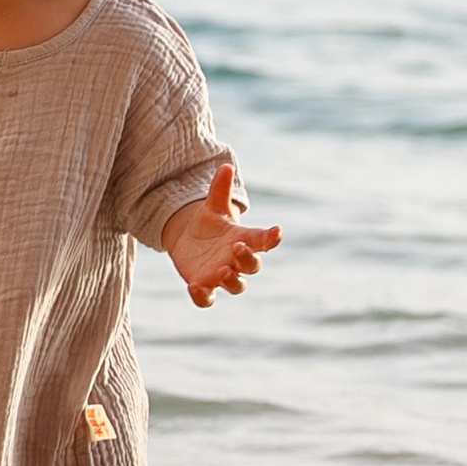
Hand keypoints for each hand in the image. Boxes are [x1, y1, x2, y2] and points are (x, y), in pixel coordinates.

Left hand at [158, 165, 280, 307]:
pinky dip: (203, 296)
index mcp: (243, 240)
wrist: (190, 241)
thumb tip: (225, 166)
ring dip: (232, 280)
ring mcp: (222, 275)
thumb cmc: (210, 224)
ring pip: (236, 285)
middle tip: (237, 248)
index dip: (271, 237)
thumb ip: (220, 189)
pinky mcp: (203, 286)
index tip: (277, 231)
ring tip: (222, 271)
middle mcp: (236, 260)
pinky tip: (194, 288)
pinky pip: (207, 299)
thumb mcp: (213, 206)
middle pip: (252, 266)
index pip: (263, 240)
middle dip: (248, 259)